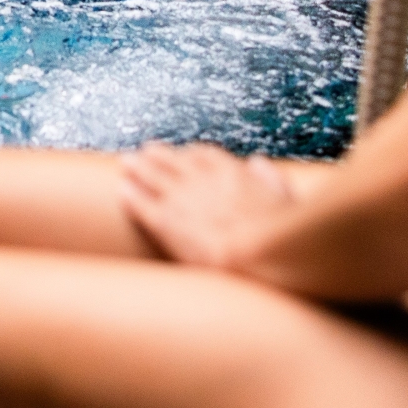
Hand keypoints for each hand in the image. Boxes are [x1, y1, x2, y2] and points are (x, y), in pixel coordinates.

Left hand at [119, 142, 297, 270]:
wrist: (257, 254)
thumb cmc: (280, 234)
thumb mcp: (285, 199)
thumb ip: (271, 179)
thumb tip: (259, 163)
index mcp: (231, 173)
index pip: (204, 155)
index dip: (190, 155)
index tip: (183, 155)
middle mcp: (202, 180)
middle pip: (172, 161)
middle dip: (157, 156)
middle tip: (144, 152)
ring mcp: (182, 199)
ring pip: (152, 176)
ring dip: (138, 168)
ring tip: (126, 163)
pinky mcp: (166, 221)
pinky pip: (142, 204)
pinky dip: (131, 195)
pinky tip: (121, 190)